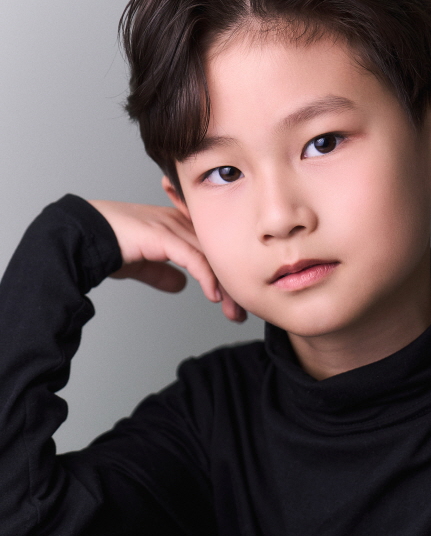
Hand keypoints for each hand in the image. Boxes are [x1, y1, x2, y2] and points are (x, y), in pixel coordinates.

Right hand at [88, 199, 245, 321]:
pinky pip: (194, 258)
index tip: (234, 302)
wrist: (83, 238)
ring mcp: (172, 227)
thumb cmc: (108, 246)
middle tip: (241, 313)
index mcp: (176, 225)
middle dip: (232, 286)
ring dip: (225, 288)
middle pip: (217, 254)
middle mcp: (179, 222)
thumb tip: (180, 285)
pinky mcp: (163, 235)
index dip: (225, 277)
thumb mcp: (142, 264)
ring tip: (233, 311)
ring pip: (210, 258)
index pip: (211, 251)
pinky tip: (214, 296)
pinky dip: (207, 278)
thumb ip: (161, 273)